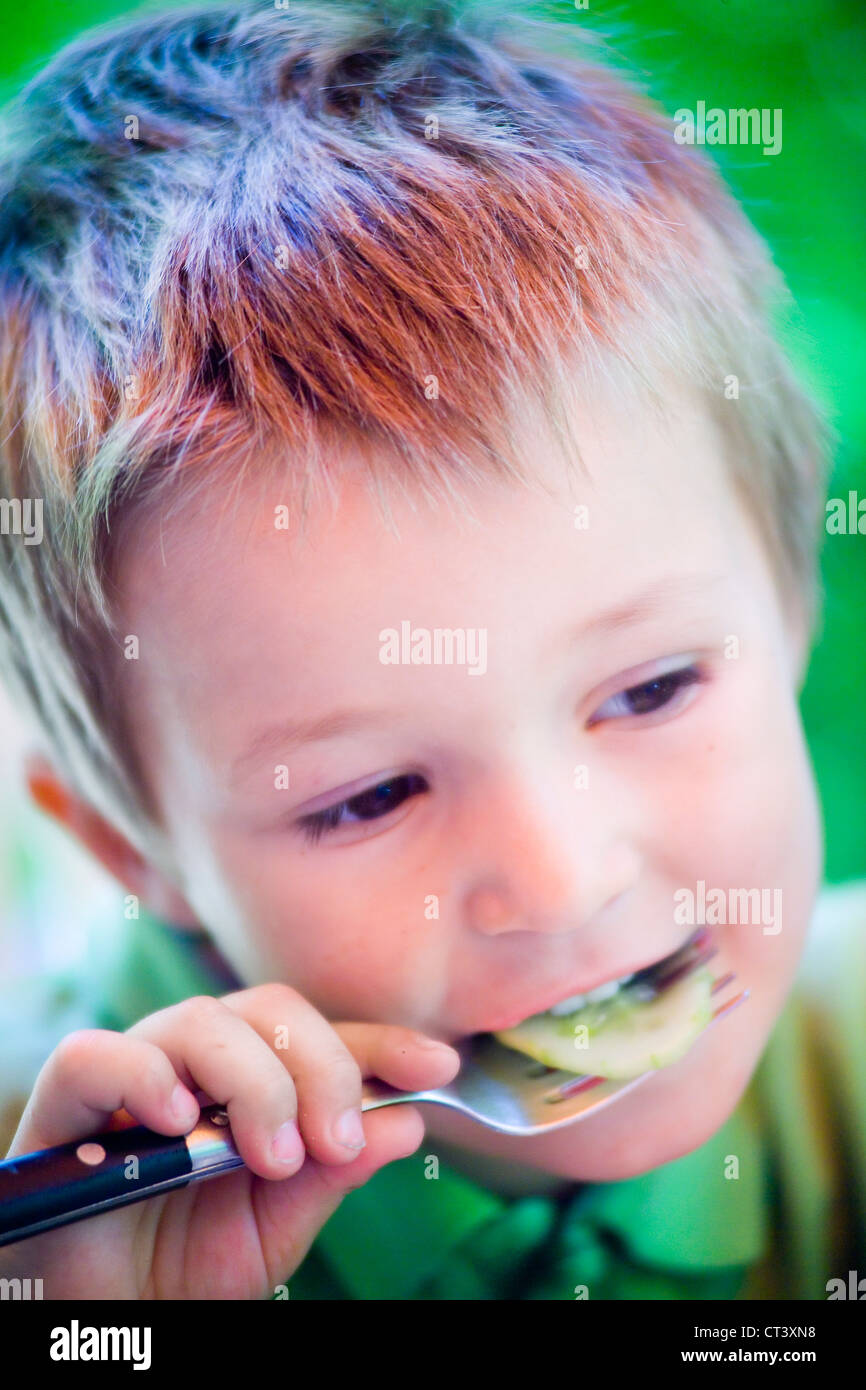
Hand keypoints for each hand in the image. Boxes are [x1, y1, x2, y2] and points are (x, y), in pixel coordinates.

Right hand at [0, 985, 459, 1298]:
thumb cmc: (183, 1269)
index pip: (322, 1036)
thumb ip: (332, 1173)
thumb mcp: (275, 1228)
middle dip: (323, 1067)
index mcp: (248, 1082)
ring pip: (201, 1021)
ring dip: (256, 1083)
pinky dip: (143, 1076)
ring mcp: (130, 1074)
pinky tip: (179, 1123)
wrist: (102, 1317)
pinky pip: (96, 1055)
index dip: (382, 1043)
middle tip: (336, 1142)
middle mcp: (193, 1063)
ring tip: (273, 1157)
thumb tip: (408, 1121)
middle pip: (270, 1009)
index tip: (439, 1064)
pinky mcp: (65, 1105)